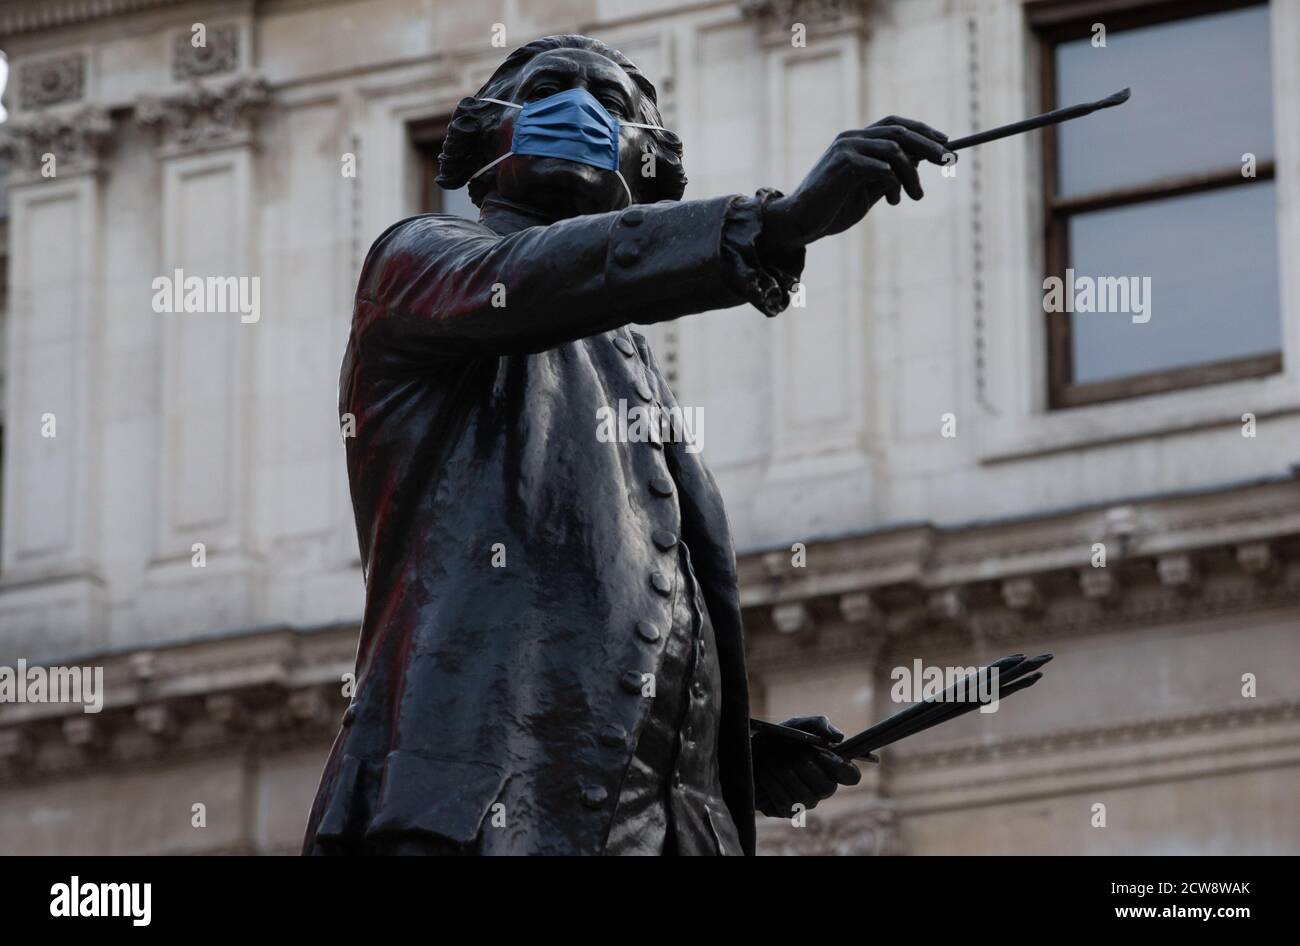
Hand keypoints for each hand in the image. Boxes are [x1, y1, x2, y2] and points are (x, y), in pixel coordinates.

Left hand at [751, 715, 861, 818]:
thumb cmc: (775, 739)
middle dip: (805, 767)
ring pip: (805, 795)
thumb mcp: (795, 725)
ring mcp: (805, 802)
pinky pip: (786, 802)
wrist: (746, 754)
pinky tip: (765, 773)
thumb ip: (818, 724)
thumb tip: (838, 737)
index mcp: (829, 766)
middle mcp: (821, 787)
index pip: (851, 776)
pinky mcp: (786, 811)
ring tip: (771, 759)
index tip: (823, 753)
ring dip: (785, 773)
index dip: (842, 767)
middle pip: (828, 787)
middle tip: (790, 754)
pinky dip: (773, 784)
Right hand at [759, 117, 949, 251]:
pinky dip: (895, 185)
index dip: (922, 130)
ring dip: (912, 175)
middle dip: (929, 145)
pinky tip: (893, 202)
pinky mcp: (845, 164)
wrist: (800, 223)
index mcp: (855, 141)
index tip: (945, 142)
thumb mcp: (867, 191)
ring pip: (896, 151)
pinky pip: (883, 168)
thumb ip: (888, 175)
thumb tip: (918, 164)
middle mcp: (851, 138)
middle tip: (949, 160)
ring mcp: (846, 149)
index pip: (894, 124)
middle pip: (900, 131)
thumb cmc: (831, 210)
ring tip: (916, 196)